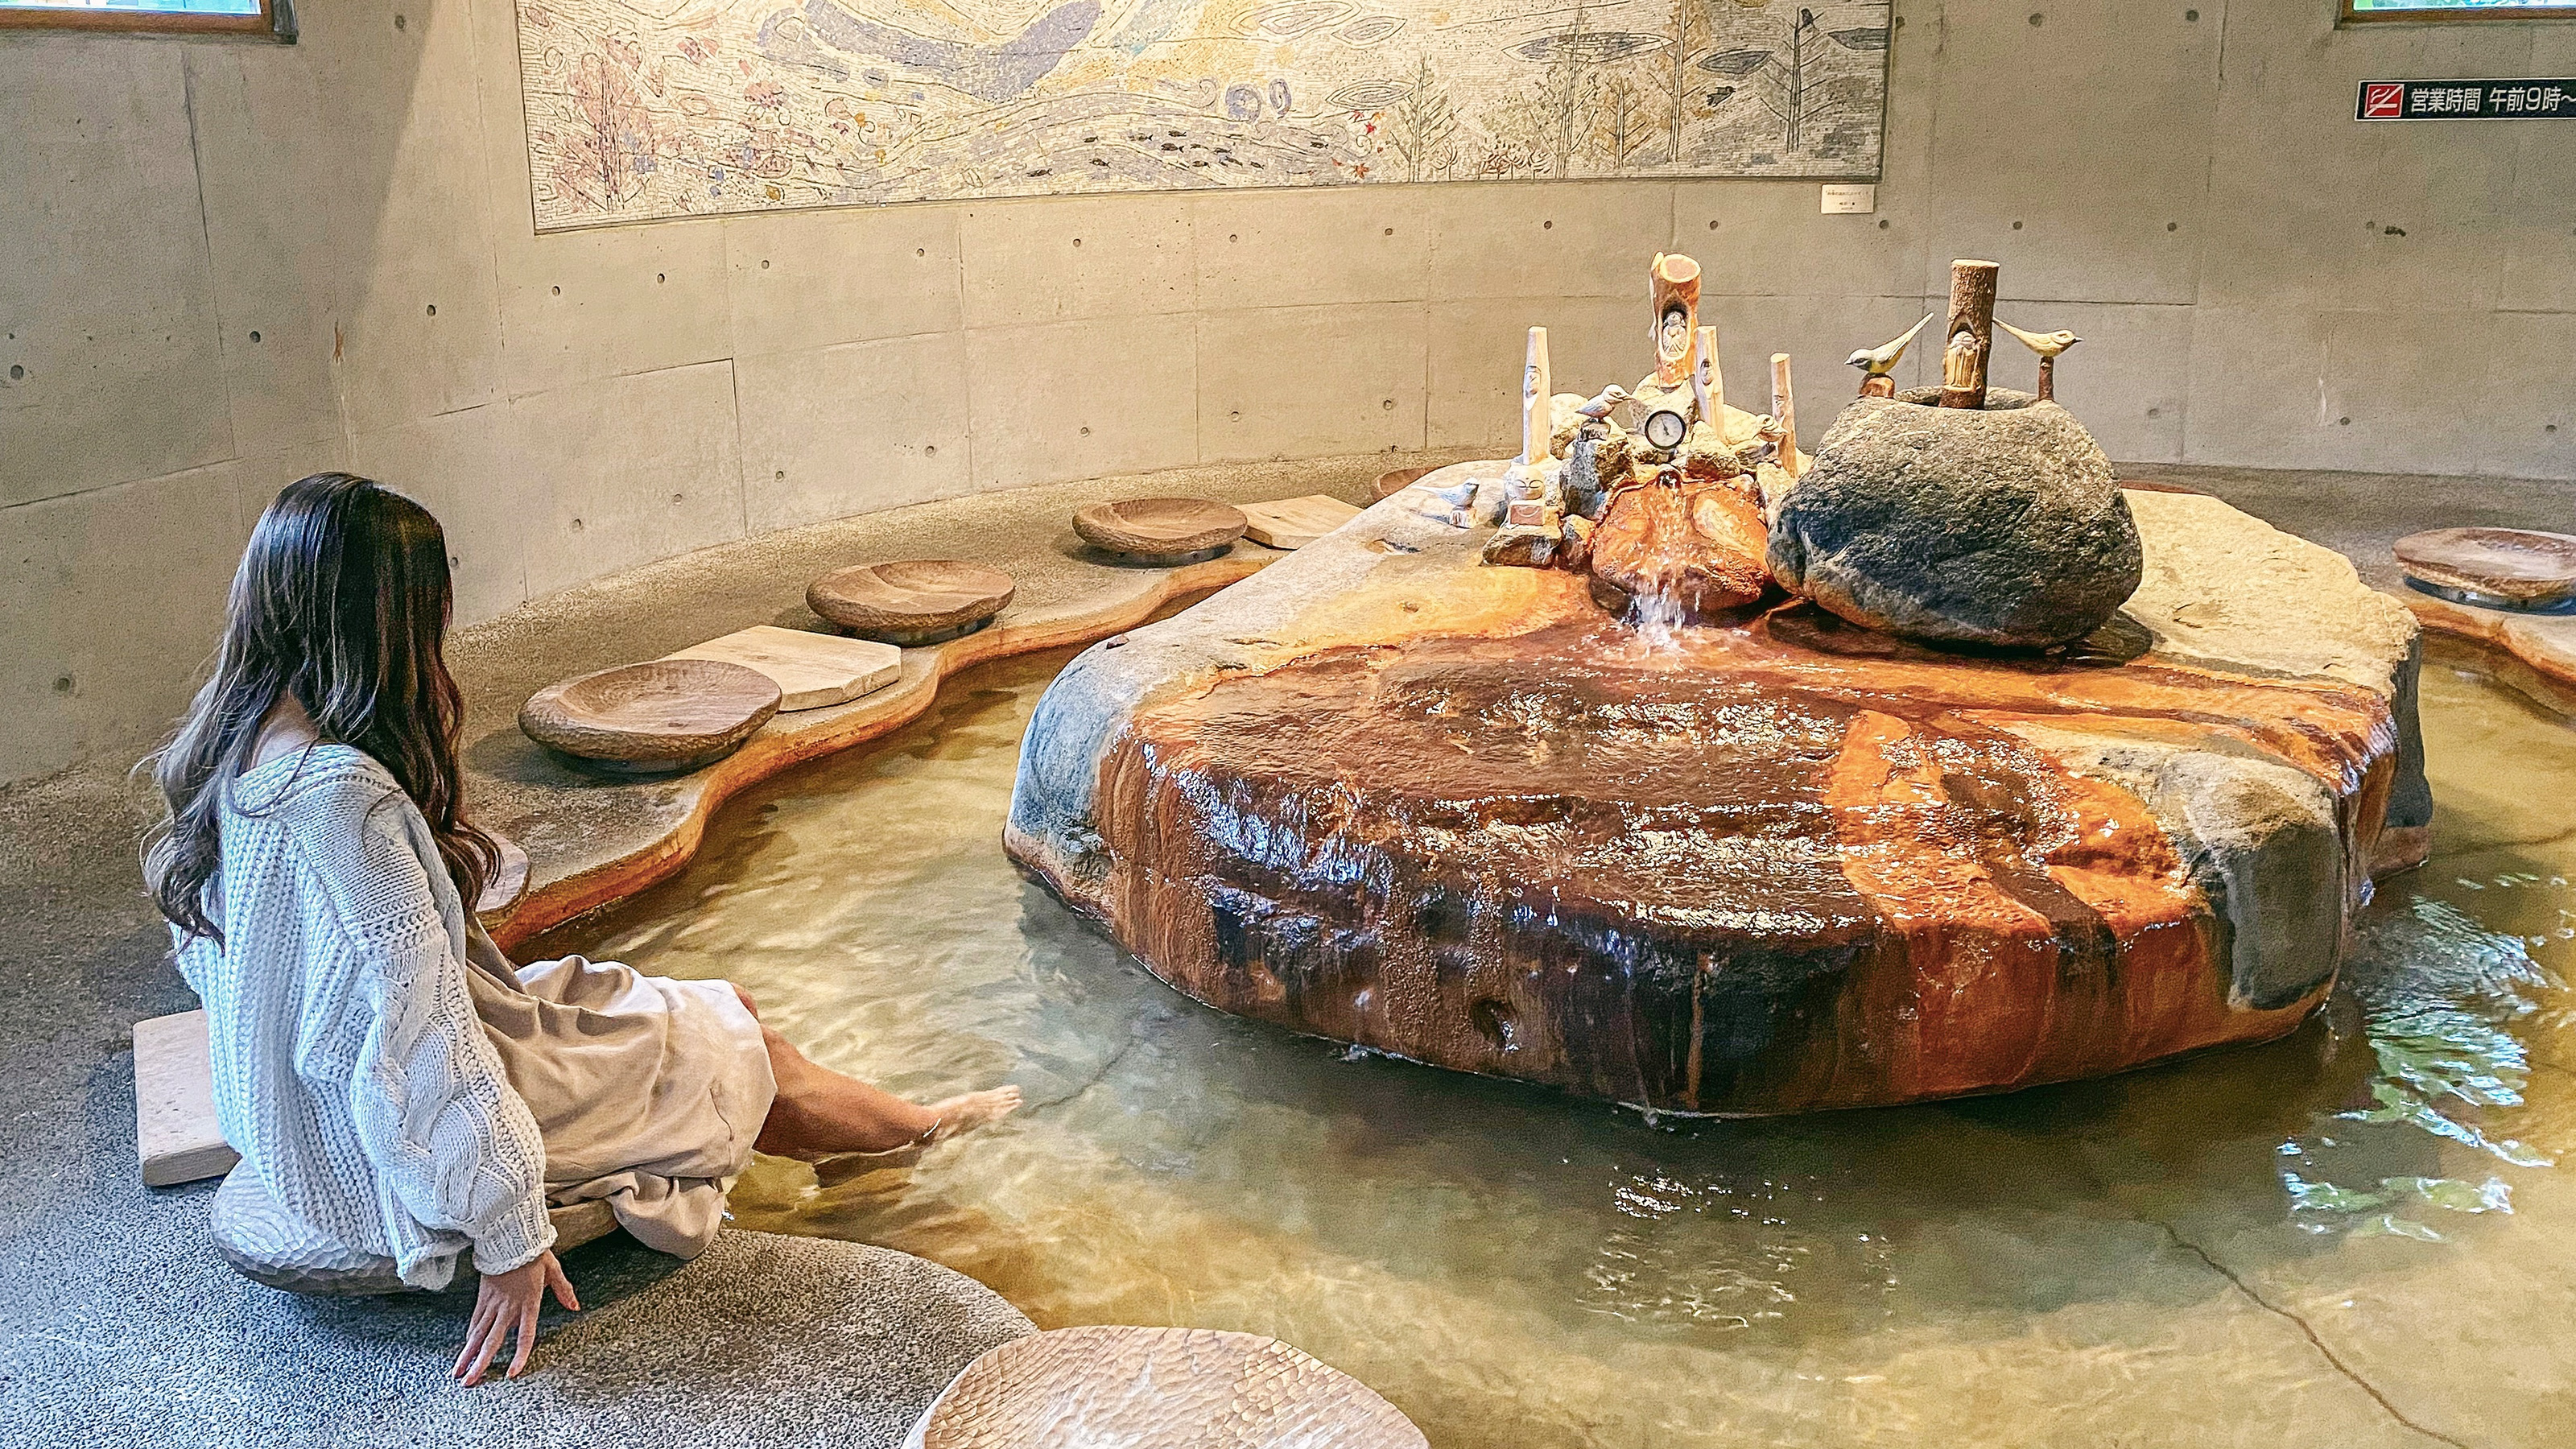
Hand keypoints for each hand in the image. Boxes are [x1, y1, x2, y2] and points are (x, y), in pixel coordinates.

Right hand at [452, 1249, 578, 1385]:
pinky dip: (470, 1336)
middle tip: (469, 1382)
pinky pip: (475, 1320)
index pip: (525, 1336)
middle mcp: (508, 1307)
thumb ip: (564, 1290)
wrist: (510, 1237)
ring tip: (458, 1373)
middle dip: (479, 1364)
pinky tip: (465, 1348)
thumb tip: (575, 1306)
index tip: (512, 1374)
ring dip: (467, 1354)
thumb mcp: (554, 1270)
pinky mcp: (482, 1297)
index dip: (519, 1356)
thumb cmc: (533, 1253)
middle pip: (492, 1341)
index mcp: (529, 1303)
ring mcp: (492, 1303)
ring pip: (478, 1334)